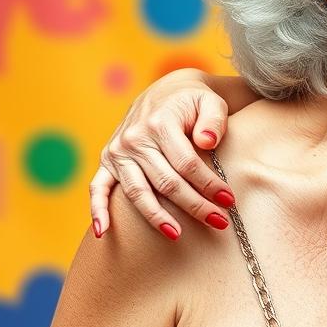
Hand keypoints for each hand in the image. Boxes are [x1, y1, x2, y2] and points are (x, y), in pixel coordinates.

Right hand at [90, 68, 234, 239]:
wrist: (167, 91)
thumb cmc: (194, 102)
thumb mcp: (211, 102)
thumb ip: (214, 120)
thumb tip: (206, 142)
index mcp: (160, 123)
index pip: (187, 164)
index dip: (209, 185)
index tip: (229, 201)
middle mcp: (134, 138)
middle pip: (166, 182)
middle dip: (195, 205)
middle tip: (220, 223)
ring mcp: (118, 151)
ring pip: (137, 192)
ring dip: (157, 217)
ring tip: (177, 235)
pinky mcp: (108, 160)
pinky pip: (98, 187)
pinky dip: (98, 210)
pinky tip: (104, 234)